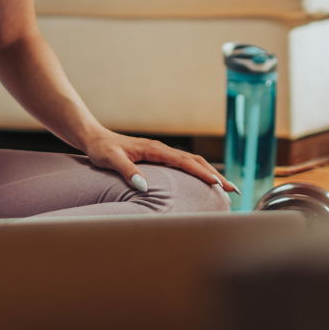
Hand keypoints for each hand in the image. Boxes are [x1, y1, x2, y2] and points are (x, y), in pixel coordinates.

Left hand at [80, 129, 238, 196]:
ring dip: (210, 174)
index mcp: (155, 150)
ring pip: (192, 162)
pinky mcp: (159, 158)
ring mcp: (162, 153)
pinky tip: (204, 182)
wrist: (95, 138)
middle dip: (216, 175)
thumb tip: (144, 187)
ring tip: (226, 188)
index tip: (218, 183)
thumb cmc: (102, 149)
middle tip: (234, 191)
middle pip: (195, 162)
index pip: (185, 162)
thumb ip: (127, 172)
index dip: (202, 173)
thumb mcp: (110, 160)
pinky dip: (198, 172)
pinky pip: (184, 165)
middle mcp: (162, 150)